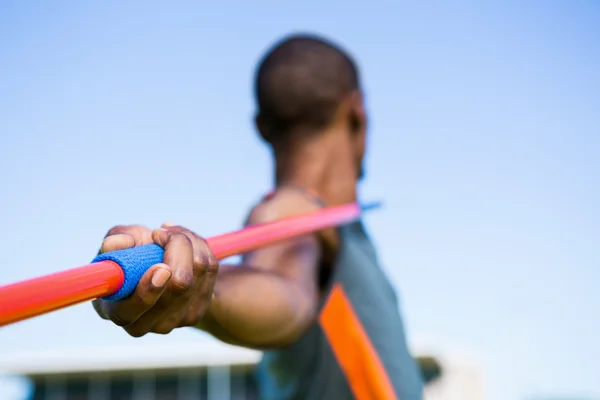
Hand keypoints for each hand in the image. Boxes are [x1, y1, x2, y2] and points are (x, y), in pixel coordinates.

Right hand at [92, 223, 218, 336]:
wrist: (160, 264)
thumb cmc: (131, 255)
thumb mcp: (118, 244)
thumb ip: (113, 242)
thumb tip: (113, 245)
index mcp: (117, 311)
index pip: (130, 312)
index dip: (147, 291)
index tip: (161, 267)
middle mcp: (145, 324)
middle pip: (178, 287)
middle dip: (178, 249)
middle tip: (164, 230)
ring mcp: (175, 321)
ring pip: (198, 272)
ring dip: (189, 241)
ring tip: (172, 231)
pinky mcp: (198, 310)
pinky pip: (210, 269)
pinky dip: (201, 246)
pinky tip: (187, 242)